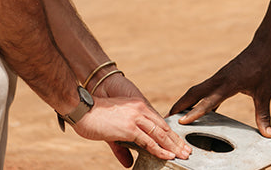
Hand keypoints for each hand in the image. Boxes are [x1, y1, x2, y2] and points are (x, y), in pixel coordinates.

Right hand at [73, 94, 191, 167]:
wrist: (82, 109)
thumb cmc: (95, 118)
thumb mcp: (113, 131)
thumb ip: (122, 147)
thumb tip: (128, 163)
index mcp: (138, 107)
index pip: (159, 122)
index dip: (171, 133)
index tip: (179, 142)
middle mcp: (140, 110)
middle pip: (163, 128)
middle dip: (176, 141)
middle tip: (187, 150)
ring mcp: (135, 118)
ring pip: (160, 134)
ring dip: (173, 146)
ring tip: (183, 154)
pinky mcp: (129, 128)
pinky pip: (148, 141)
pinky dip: (160, 149)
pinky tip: (168, 155)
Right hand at [168, 42, 270, 137]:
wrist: (265, 45)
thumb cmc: (265, 66)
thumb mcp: (265, 92)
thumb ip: (263, 114)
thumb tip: (268, 134)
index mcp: (228, 84)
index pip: (208, 101)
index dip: (195, 113)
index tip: (181, 122)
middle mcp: (219, 79)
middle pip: (193, 94)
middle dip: (179, 106)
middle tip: (166, 119)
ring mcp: (219, 77)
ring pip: (197, 90)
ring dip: (185, 101)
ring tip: (175, 115)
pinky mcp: (221, 77)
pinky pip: (205, 89)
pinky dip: (198, 99)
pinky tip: (197, 109)